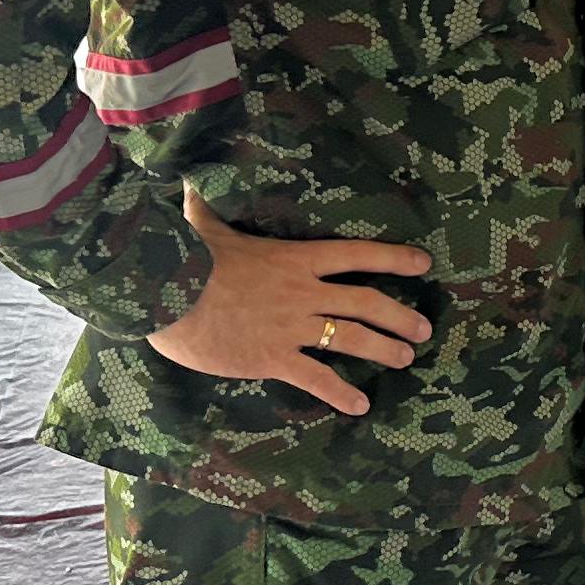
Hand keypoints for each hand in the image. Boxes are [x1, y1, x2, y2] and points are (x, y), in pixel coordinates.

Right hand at [146, 189, 433, 417]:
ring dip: (383, 349)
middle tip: (424, 329)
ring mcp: (290, 327)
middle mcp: (302, 292)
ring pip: (350, 339)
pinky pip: (316, 379)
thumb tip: (192, 178)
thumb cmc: (183, 256)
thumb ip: (211, 203)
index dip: (394, 258)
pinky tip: (359, 405)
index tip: (424, 264)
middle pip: (366, 302)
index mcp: (294, 257)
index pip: (357, 254)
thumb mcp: (206, 222)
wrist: (160, 295)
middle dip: (400, 315)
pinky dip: (340, 393)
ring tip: (405, 358)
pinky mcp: (271, 358)